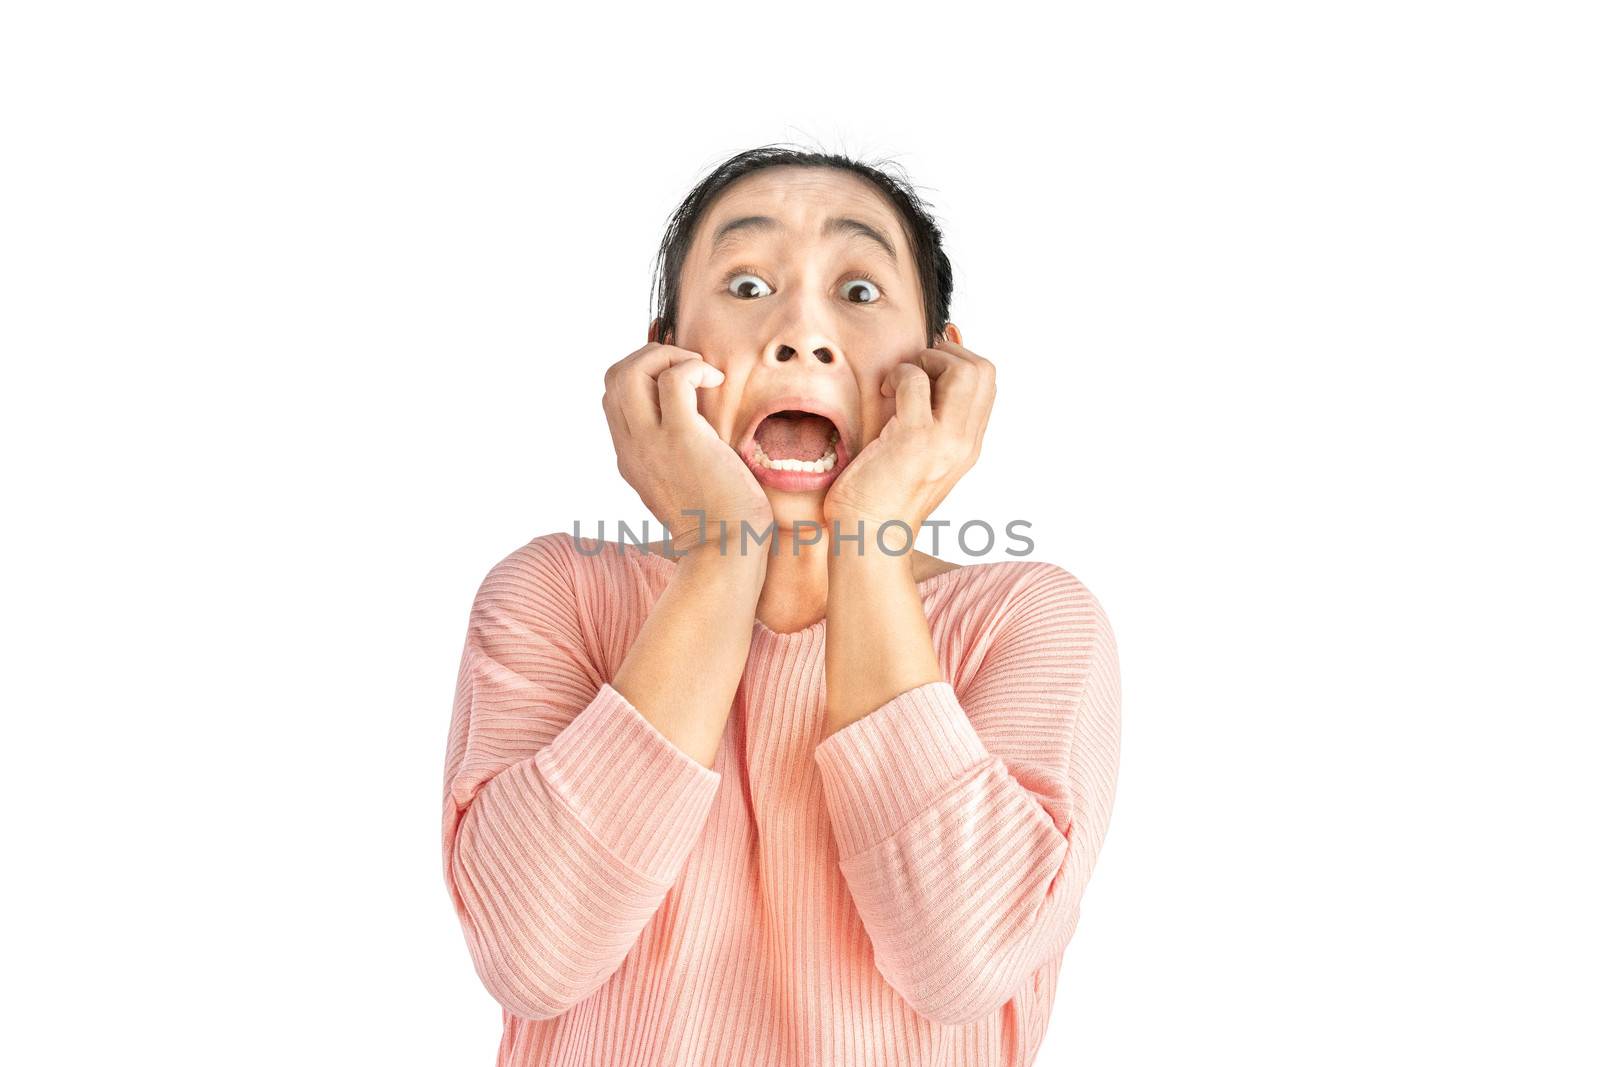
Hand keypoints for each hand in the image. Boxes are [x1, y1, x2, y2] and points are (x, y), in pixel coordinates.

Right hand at [602, 342, 772, 553]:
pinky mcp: (681, 438)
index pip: (613, 396)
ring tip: (700, 370)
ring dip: (667, 355)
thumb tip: (695, 420)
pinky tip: (715, 381)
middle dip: (649, 355)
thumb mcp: (680, 483)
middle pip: (614, 377)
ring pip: (631, 371)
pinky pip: (673, 380)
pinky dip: (693, 368)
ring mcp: (650, 443)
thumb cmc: (718, 518)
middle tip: (687, 366)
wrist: (727, 547)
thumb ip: (672, 454)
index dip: (639, 372)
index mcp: (629, 457)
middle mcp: (631, 448)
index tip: (674, 375)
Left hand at [822, 337, 995, 540]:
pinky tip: (882, 394)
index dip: (957, 361)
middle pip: (984, 369)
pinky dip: (897, 375)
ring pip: (963, 369)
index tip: (925, 371)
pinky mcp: (914, 439)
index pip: (987, 383)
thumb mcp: (920, 458)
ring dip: (927, 360)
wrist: (869, 539)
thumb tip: (923, 377)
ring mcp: (944, 440)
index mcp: (968, 445)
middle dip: (946, 353)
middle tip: (915, 371)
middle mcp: (964, 442)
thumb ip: (931, 425)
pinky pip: (915, 381)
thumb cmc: (882, 498)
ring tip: (901, 381)